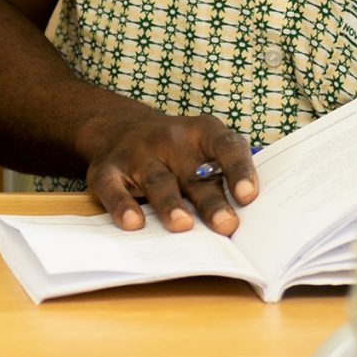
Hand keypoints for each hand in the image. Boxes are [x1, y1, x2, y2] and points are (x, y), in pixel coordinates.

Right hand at [78, 105, 258, 233]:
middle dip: (211, 200)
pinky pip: (114, 188)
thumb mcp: (201, 155)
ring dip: (171, 203)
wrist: (120, 130)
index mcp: (202, 133)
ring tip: (182, 225)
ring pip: (157, 180)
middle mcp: (171, 139)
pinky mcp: (108, 171)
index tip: (248, 195)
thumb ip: (219, 181)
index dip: (239, 169)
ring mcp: (137, 153)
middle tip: (226, 224)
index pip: (226, 147)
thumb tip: (237, 226)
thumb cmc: (177, 155)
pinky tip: (134, 223)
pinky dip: (122, 205)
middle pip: (194, 173)